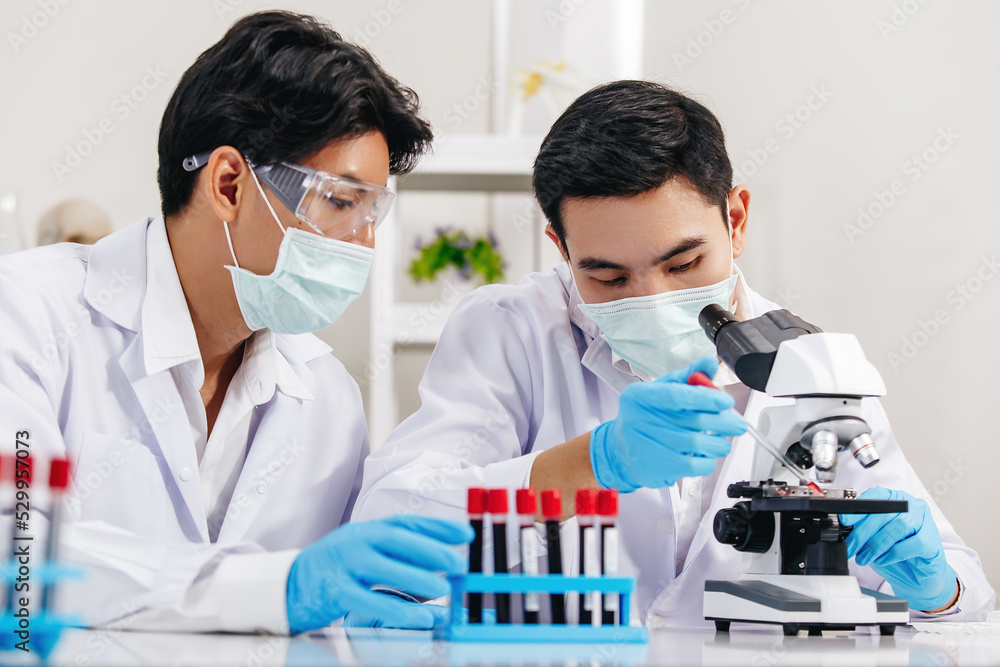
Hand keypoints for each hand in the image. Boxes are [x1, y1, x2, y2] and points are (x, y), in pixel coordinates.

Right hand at [286, 515, 472, 633]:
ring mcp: (343, 565)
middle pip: (398, 540)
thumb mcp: (364, 551)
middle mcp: (356, 541)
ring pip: (386, 569)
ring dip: (419, 579)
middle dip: (433, 550)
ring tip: (446, 591)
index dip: (438, 526)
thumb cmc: (335, 568)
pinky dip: (398, 610)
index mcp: (367, 529)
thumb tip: (442, 562)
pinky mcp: (334, 592)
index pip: (407, 522)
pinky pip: (370, 601)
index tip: (466, 533)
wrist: (286, 586)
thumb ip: (397, 554)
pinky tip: (421, 617)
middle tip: (460, 563)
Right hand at [590, 356, 746, 491]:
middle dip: (723, 422)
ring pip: (697, 444)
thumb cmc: (646, 416)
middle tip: (736, 424)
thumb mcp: (661, 390)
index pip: (676, 395)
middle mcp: (639, 420)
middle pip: (693, 421)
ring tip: (720, 441)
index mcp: (640, 396)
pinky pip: (693, 466)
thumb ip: (688, 377)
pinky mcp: (655, 469)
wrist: (621, 450)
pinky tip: (706, 456)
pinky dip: (708, 461)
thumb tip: (711, 363)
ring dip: (718, 443)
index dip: (706, 397)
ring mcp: (646, 447)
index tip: (725, 401)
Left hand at [840, 487, 957, 610]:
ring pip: (897, 527)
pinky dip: (893, 553)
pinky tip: (884, 559)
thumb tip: (844, 529)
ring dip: (876, 544)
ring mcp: (924, 521)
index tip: (844, 520)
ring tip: (865, 557)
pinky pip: (911, 544)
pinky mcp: (932, 540)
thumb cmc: (895, 552)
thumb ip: (863, 528)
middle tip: (851, 547)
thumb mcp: (874, 537)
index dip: (858, 508)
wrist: (918, 576)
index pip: (875, 496)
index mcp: (895, 499)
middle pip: (883, 513)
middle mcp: (911, 506)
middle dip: (862, 532)